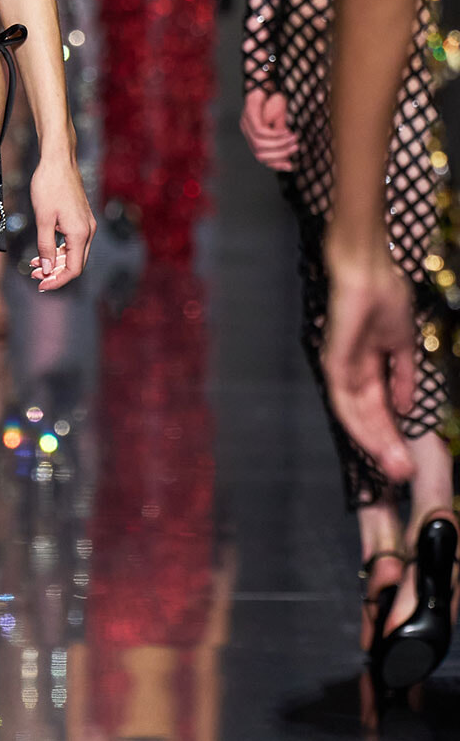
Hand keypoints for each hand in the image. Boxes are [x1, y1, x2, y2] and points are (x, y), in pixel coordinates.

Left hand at [28, 153, 95, 290]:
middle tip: (34, 276)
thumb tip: (48, 269)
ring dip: (56, 262)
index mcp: (80, 232)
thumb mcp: (43, 219)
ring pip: (74, 253)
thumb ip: (45, 246)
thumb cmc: (49, 185)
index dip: (58, 281)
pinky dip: (58, 250)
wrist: (58, 160)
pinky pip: (72, 242)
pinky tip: (44, 252)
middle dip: (55, 274)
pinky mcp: (80, 218)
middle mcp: (87, 230)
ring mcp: (86, 224)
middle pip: (75, 264)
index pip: (74, 269)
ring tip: (34, 266)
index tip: (41, 285)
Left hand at [239, 87, 298, 172]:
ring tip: (294, 138)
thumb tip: (288, 155)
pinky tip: (286, 132)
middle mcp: (246, 130)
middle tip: (296, 147)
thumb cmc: (274, 99)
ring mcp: (246, 122)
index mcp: (252, 135)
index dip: (274, 164)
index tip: (290, 166)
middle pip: (259, 153)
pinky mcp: (249, 114)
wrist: (268, 79)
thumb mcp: (280, 121)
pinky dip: (275, 135)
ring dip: (280, 144)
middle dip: (280, 154)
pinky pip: (261, 132)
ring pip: (260, 144)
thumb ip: (281, 136)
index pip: (260, 156)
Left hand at [321, 249, 416, 484]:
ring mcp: (340, 367)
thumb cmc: (383, 293)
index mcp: (367, 367)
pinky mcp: (334, 360)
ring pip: (355, 417)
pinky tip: (377, 443)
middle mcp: (350, 371)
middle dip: (385, 449)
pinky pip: (344, 401)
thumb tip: (408, 406)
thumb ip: (403, 376)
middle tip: (402, 476)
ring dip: (376, 444)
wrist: (366, 264)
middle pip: (366, 419)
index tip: (405, 462)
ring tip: (395, 468)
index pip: (378, 410)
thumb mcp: (401, 341)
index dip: (392, 436)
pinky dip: (361, 425)